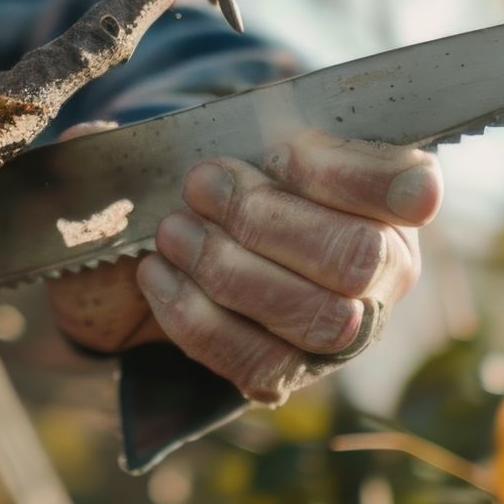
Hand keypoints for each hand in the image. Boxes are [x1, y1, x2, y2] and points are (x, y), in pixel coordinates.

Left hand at [46, 128, 440, 404]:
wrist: (155, 256)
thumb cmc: (196, 186)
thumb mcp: (192, 141)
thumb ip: (160, 129)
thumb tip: (98, 136)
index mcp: (382, 196)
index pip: (405, 187)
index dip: (351, 174)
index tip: (282, 152)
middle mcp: (381, 270)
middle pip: (357, 257)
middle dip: (268, 219)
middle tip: (203, 185)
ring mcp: (340, 330)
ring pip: (315, 317)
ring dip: (232, 269)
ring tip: (173, 232)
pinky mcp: (287, 374)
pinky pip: (258, 362)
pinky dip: (198, 318)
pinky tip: (157, 277)